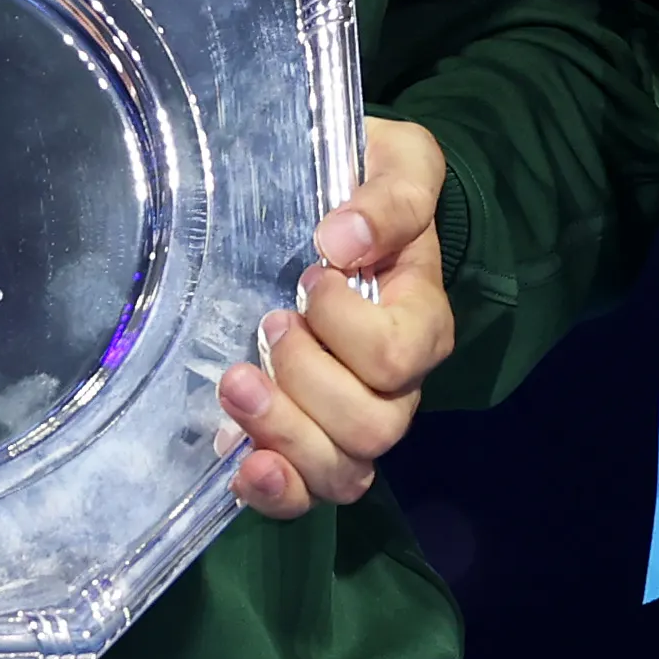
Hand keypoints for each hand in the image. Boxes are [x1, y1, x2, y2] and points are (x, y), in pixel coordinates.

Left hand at [216, 117, 453, 516]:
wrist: (345, 212)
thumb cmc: (372, 189)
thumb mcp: (398, 162)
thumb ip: (389, 195)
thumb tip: (342, 239)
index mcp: (422, 318)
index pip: (398, 354)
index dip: (346, 325)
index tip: (310, 276)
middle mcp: (398, 385)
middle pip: (374, 427)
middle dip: (307, 383)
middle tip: (267, 325)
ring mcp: (354, 419)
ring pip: (343, 470)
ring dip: (282, 434)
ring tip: (235, 384)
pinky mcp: (309, 440)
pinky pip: (306, 495)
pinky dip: (272, 490)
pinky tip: (237, 461)